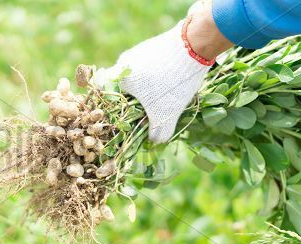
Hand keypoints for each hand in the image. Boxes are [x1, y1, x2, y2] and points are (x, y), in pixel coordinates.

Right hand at [98, 1, 232, 143]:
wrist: (194, 44)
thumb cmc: (172, 83)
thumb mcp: (165, 114)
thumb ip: (157, 133)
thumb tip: (154, 142)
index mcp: (119, 78)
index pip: (106, 95)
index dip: (116, 108)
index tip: (128, 117)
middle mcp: (123, 62)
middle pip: (123, 86)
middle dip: (135, 100)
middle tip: (149, 110)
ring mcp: (138, 51)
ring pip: (138, 75)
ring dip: (148, 87)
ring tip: (165, 96)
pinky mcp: (153, 44)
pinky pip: (150, 65)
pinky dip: (158, 75)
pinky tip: (173, 81)